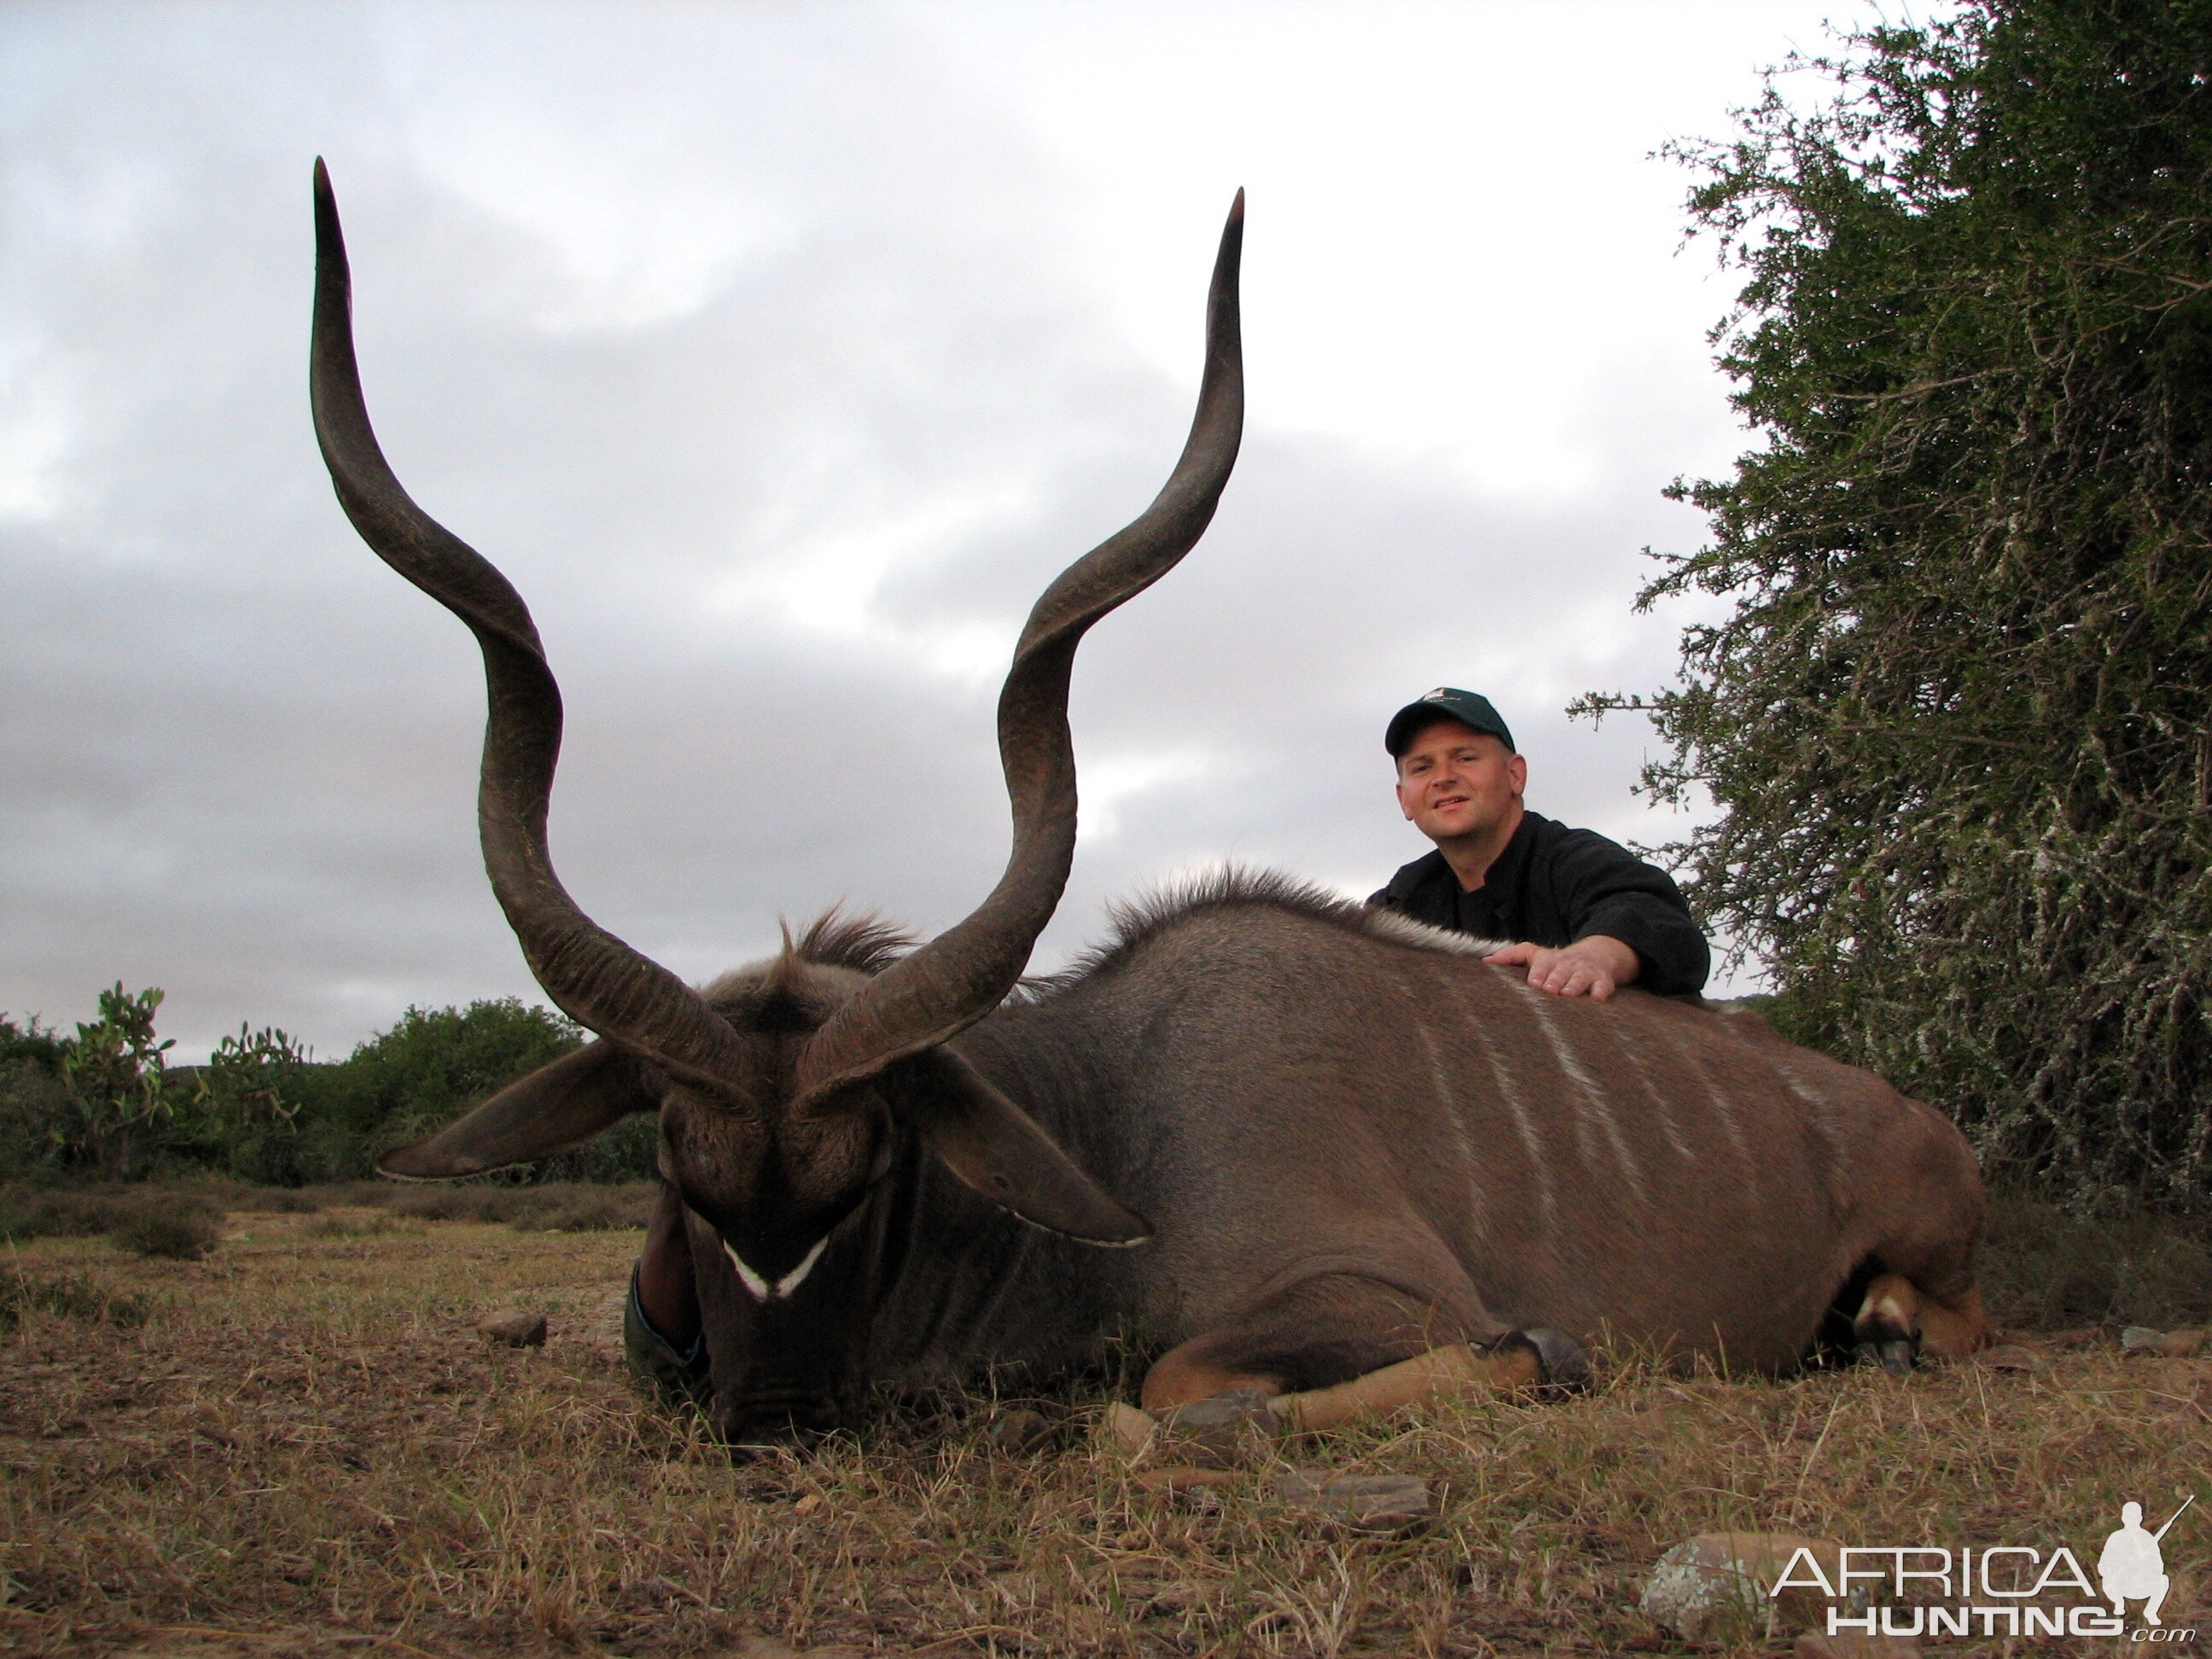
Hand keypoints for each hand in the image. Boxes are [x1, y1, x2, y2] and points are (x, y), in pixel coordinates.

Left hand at [1482, 935, 1639, 999]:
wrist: (1597, 956)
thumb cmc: (1557, 962)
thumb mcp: (1536, 954)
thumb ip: (1512, 956)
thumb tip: (1486, 962)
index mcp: (1550, 959)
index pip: (1543, 963)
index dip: (1539, 972)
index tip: (1534, 982)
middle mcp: (1568, 964)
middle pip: (1561, 971)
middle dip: (1556, 980)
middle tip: (1550, 990)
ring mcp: (1586, 972)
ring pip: (1581, 978)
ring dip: (1575, 985)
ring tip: (1568, 994)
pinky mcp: (1603, 981)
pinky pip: (1604, 986)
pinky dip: (1601, 992)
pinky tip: (1598, 998)